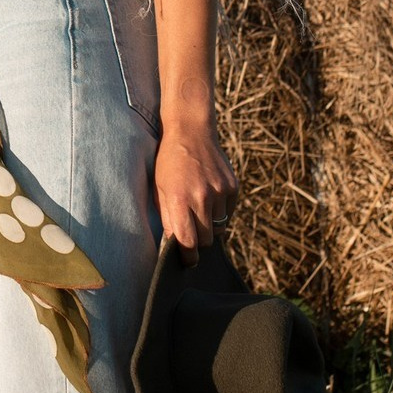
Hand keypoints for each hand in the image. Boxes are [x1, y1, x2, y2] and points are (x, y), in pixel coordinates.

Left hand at [154, 125, 236, 266]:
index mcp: (180, 199)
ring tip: (198, 209)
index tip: (187, 261)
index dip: (188, 256)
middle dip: (198, 242)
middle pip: (205, 240)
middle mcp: (202, 198)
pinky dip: (219, 211)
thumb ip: (167, 217)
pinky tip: (208, 196)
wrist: (190, 131)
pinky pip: (228, 213)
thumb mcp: (159, 188)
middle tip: (191, 235)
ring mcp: (220, 192)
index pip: (188, 242)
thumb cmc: (169, 161)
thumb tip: (173, 243)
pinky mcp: (233, 187)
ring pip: (218, 228)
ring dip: (209, 226)